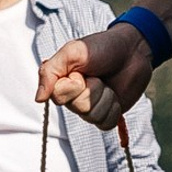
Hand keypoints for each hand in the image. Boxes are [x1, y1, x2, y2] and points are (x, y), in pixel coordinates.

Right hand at [38, 23, 152, 127]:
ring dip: (105, 97)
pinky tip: (115, 95)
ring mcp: (89, 108)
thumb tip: (39, 99)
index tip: (81, 71)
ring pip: (93, 116)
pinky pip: (105, 123)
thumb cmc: (102, 47)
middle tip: (97, 75)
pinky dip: (113, 108)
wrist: (133, 50)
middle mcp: (72, 98)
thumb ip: (50, 72)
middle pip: (78, 108)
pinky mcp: (106, 115)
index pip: (58, 97)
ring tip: (107, 83)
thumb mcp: (72, 52)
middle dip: (93, 89)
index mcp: (61, 83)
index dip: (74, 85)